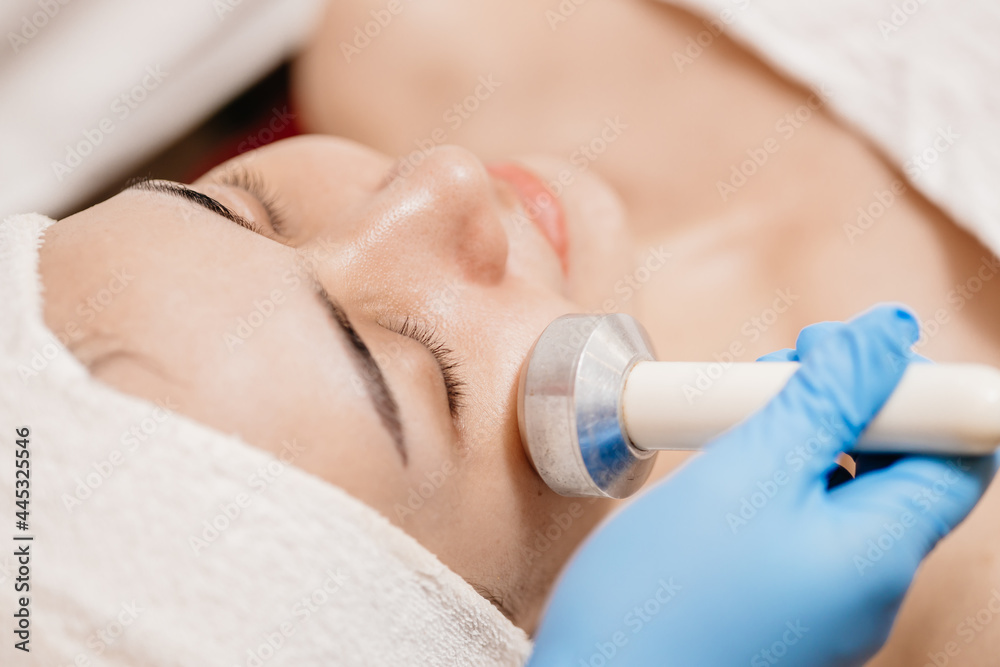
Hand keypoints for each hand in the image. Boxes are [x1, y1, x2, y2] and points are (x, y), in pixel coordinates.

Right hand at [528, 305, 994, 665]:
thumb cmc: (661, 598)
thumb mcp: (747, 472)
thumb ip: (827, 399)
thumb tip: (890, 333)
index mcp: (881, 553)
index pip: (960, 451)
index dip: (919, 386)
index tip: (852, 350)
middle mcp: (867, 583)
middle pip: (902, 466)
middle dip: (852, 400)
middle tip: (782, 370)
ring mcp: (823, 599)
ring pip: (845, 490)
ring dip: (806, 433)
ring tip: (741, 412)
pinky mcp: (779, 602)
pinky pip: (802, 523)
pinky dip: (776, 475)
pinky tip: (725, 461)